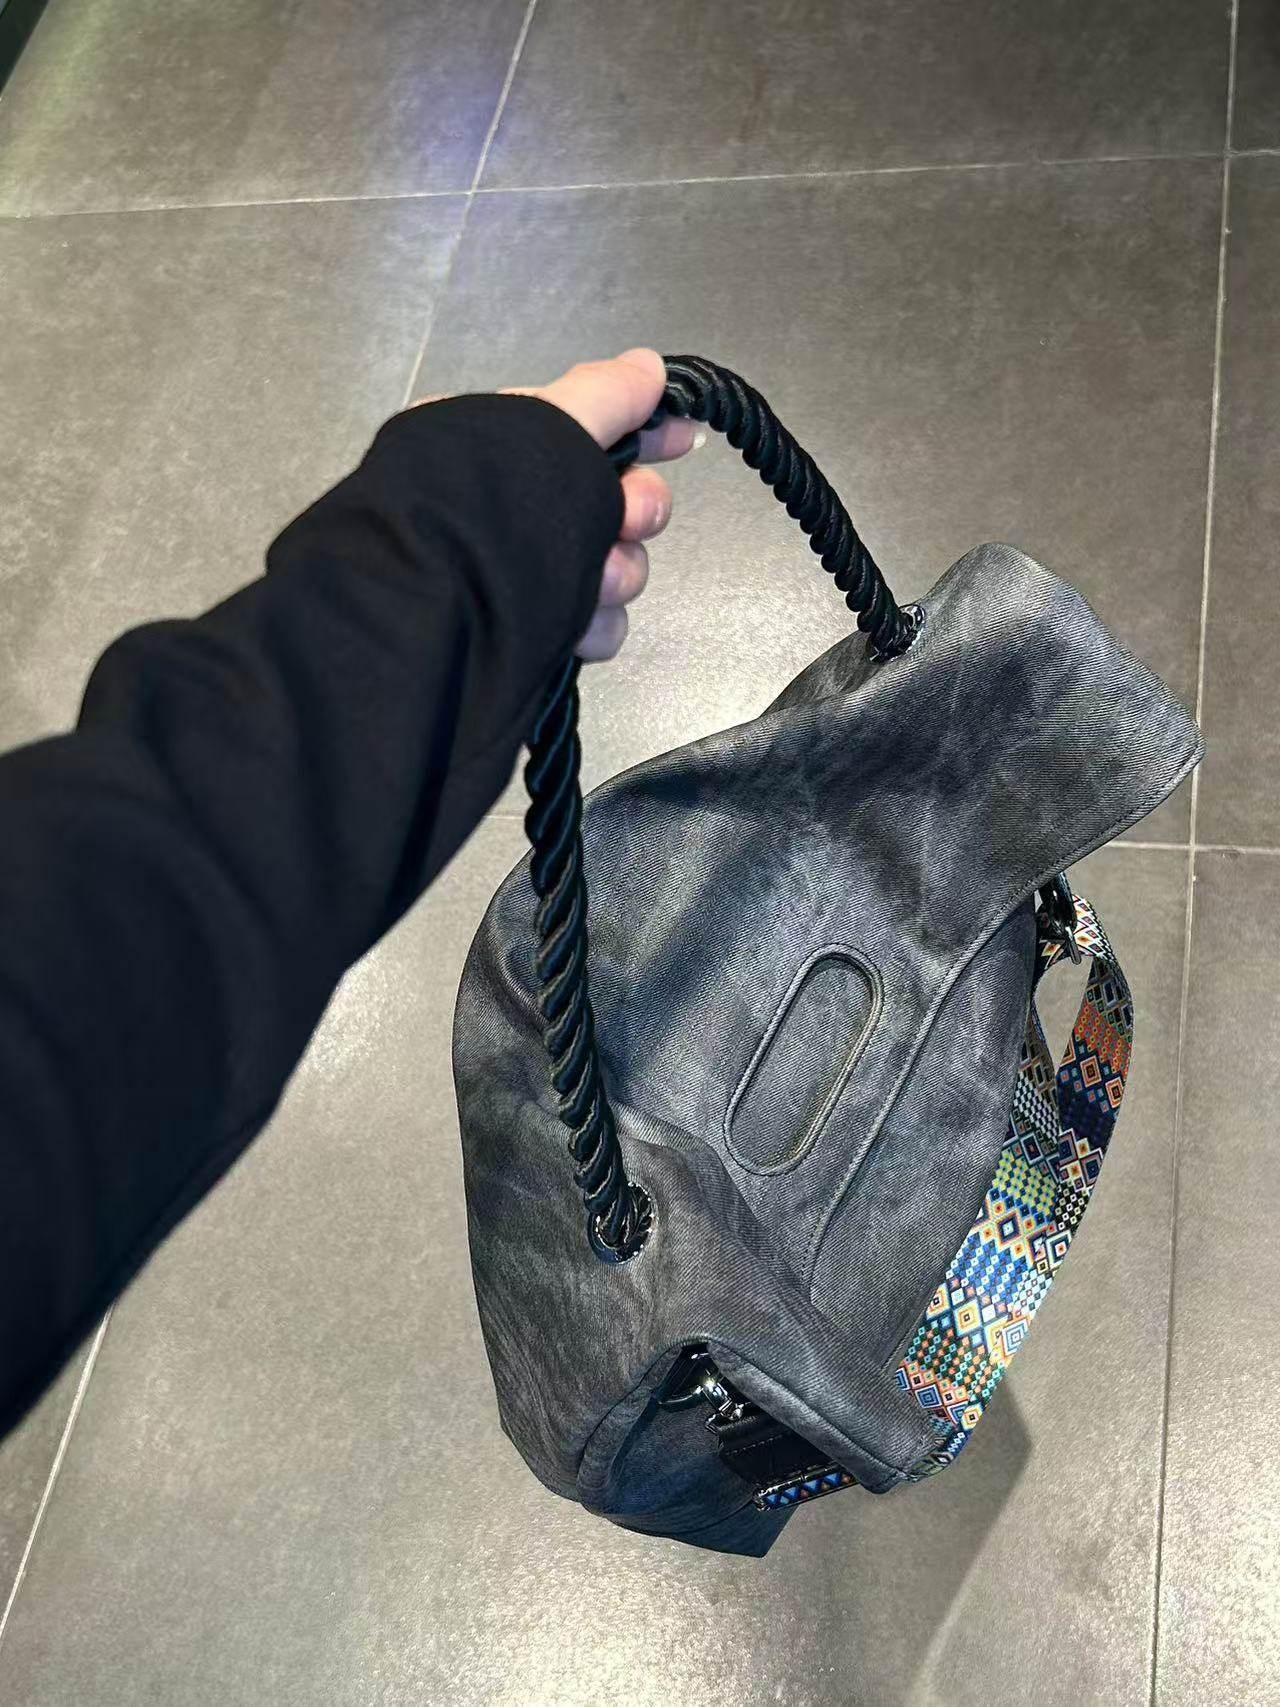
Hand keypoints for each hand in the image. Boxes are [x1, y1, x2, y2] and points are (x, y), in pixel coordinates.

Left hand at [417, 348, 700, 661]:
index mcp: (506, 451)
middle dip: (633, 511)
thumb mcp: (549, 427)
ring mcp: (532, 573)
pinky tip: (579, 623)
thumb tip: (648, 366)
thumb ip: (606, 394)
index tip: (683, 438)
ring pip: (616, 567)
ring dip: (617, 573)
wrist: (447, 611)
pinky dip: (597, 624)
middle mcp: (517, 511)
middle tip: (626, 518)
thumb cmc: (486, 512)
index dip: (645, 433)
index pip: (590, 431)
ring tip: (595, 580)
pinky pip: (599, 623)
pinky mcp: (541, 629)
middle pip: (616, 504)